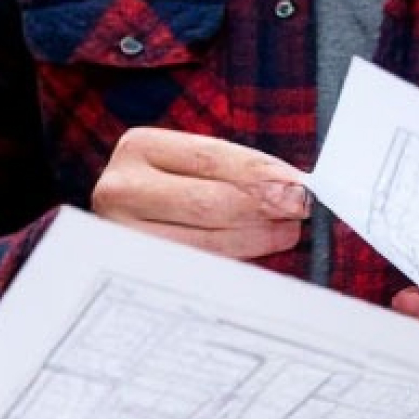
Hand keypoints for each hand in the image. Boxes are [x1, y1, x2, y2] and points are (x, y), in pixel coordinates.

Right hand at [90, 127, 309, 259]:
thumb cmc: (170, 186)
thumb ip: (234, 169)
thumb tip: (290, 185)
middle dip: (262, 204)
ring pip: (203, 241)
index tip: (297, 182)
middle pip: (205, 200)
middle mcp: (120, 189)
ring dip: (256, 236)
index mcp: (138, 147)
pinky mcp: (134, 272)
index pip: (209, 157)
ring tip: (287, 230)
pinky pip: (196, 268)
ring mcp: (122, 235)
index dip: (258, 171)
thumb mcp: (191, 164)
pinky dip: (235, 259)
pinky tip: (258, 250)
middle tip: (298, 207)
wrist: (123, 221)